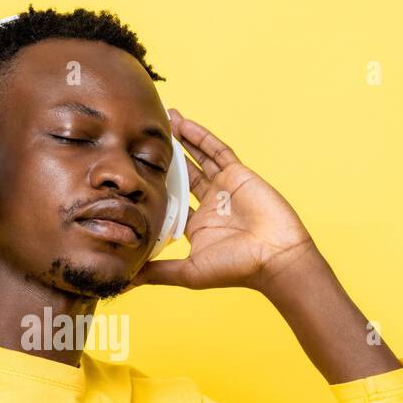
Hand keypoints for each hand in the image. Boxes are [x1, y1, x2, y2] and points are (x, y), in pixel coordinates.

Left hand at [129, 109, 317, 291]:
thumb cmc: (235, 268)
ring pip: (198, 158)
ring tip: (162, 121)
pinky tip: (183, 122)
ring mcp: (224, 187)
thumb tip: (128, 280)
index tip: (131, 174)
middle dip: (166, 158)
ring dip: (181, 140)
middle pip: (182, 175)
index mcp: (196, 226)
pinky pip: (216, 150)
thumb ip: (159, 272)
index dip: (154, 187)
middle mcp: (209, 204)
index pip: (170, 201)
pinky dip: (200, 136)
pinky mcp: (237, 174)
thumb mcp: (189, 272)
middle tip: (143, 139)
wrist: (274, 257)